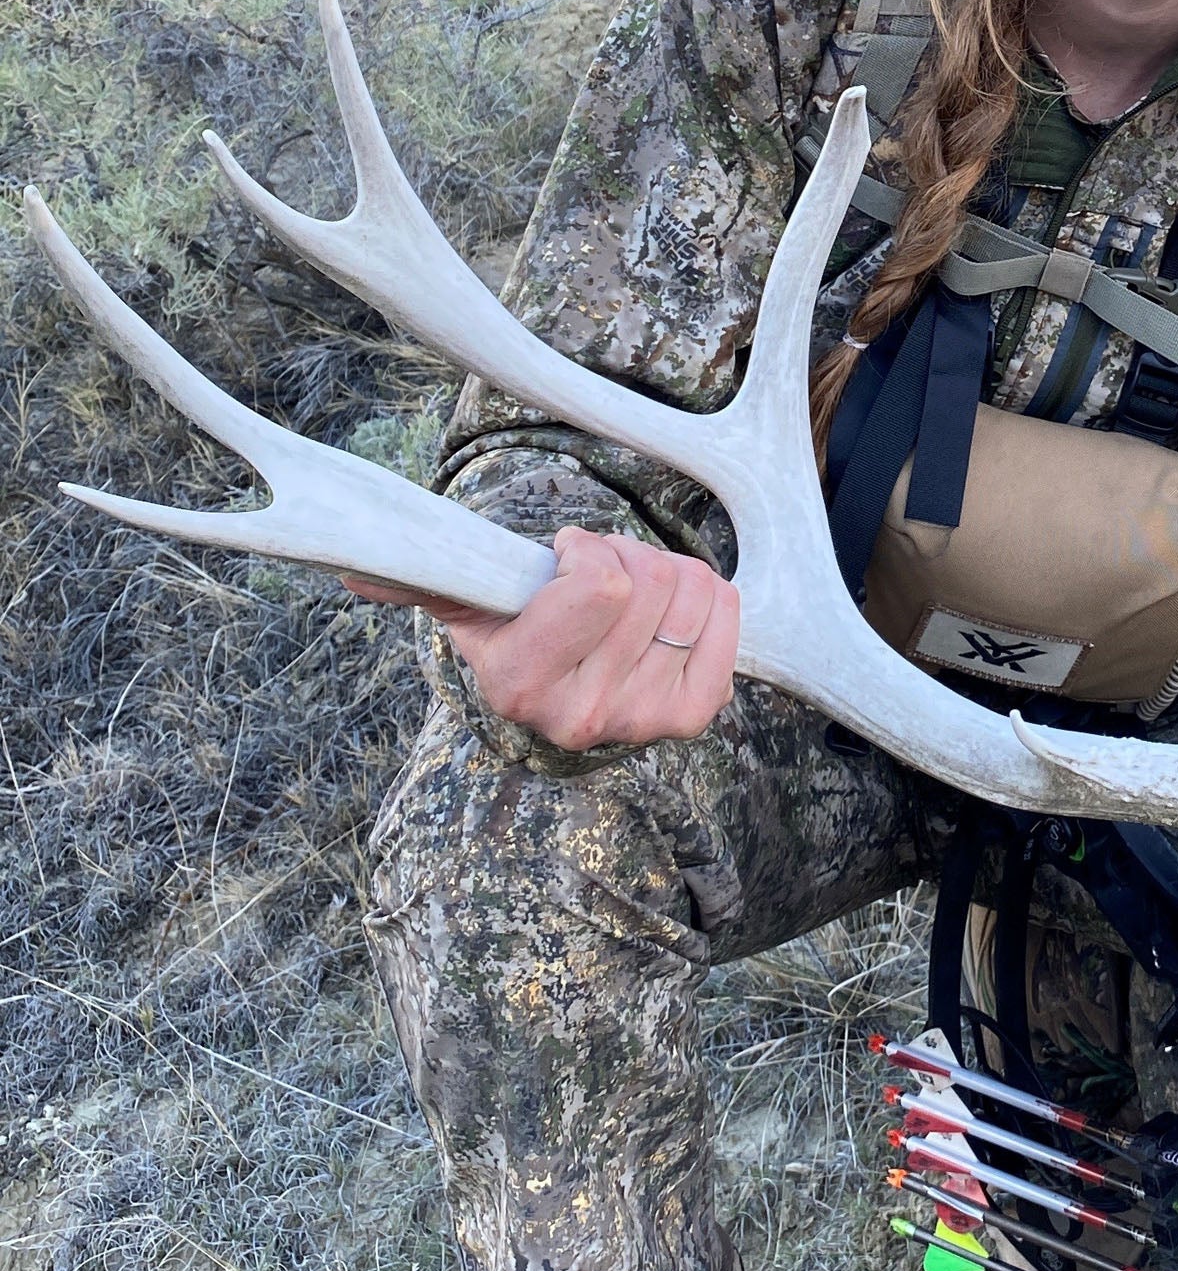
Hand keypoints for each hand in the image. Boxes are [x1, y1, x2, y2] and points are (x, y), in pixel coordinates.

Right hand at [345, 524, 740, 749]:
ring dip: (665, 572)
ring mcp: (643, 722)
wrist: (557, 688)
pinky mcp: (691, 715)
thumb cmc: (512, 623)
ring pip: (692, 593)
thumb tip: (357, 569)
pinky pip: (727, 618)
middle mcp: (582, 717)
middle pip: (652, 581)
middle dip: (625, 555)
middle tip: (598, 574)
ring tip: (630, 594)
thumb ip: (417, 575)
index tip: (561, 558)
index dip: (585, 549)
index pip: (601, 583)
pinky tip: (669, 610)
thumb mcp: (462, 597)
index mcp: (520, 684)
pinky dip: (707, 596)